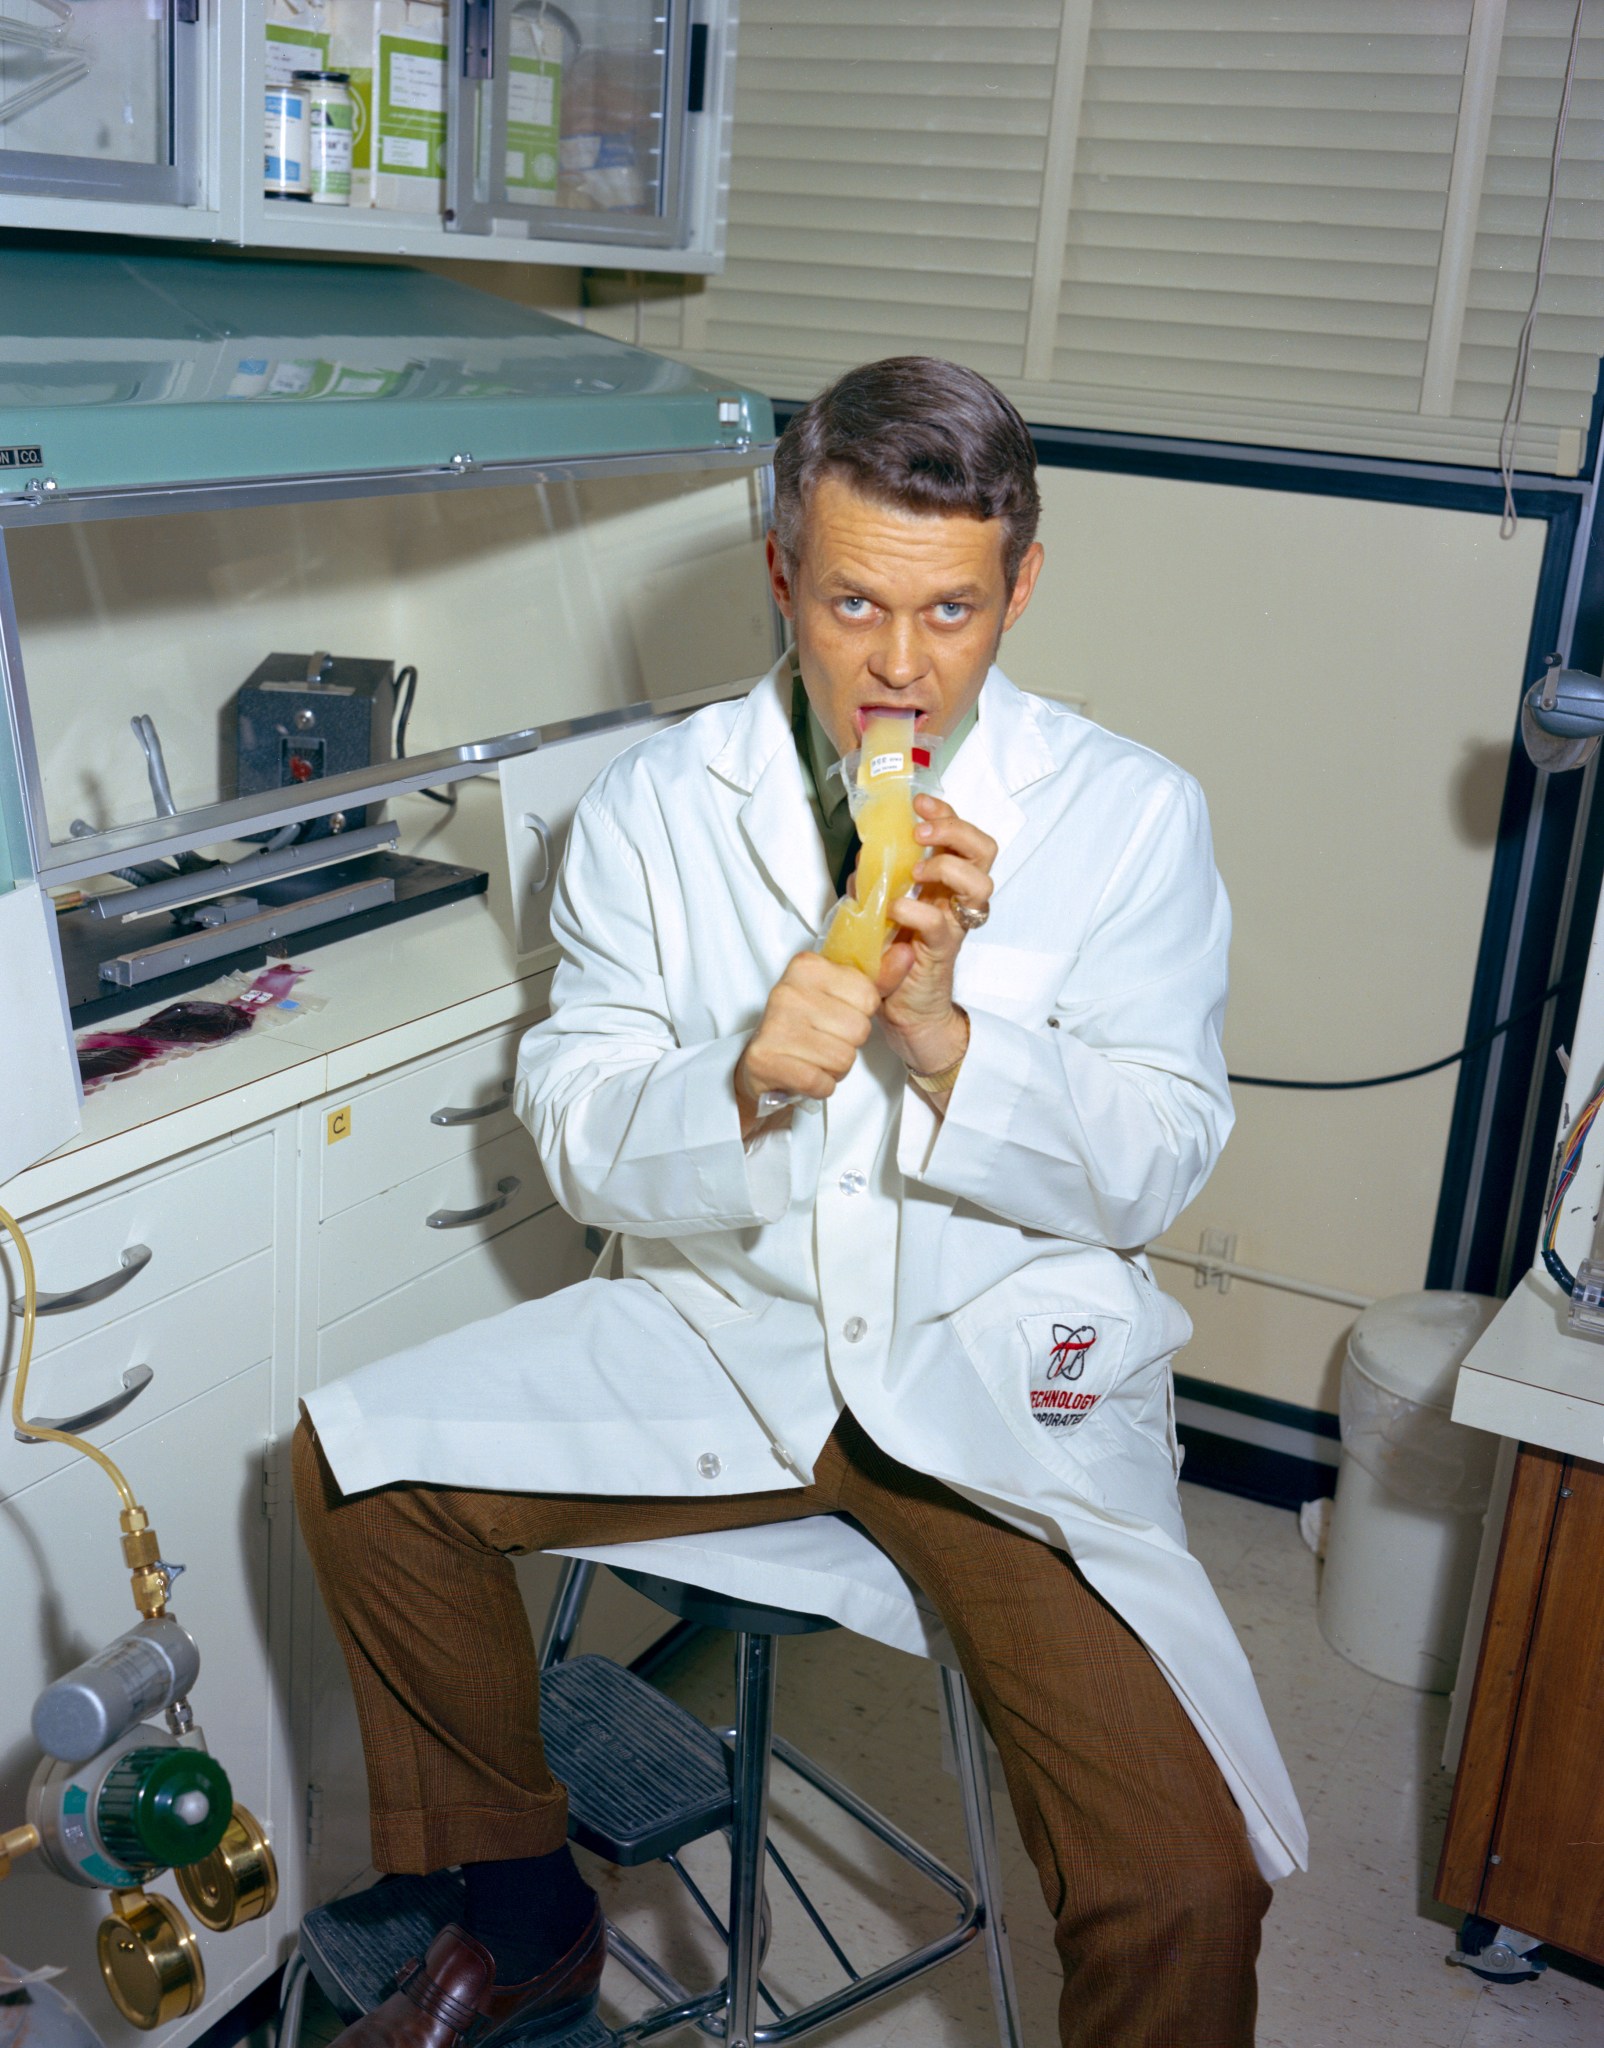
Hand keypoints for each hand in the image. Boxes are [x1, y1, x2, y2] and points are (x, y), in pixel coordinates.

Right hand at [735, 949, 880, 1139]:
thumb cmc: (805, 1025)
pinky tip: (805, 1073)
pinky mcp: (766, 1059)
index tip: (837, 1013)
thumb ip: (877, 978)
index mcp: (807, 965)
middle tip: (824, 1040)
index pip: (867, 995)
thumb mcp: (840, 994)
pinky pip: (821, 1082)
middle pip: (858, 1029)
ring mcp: (774, 1025)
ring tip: (815, 1056)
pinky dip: (820, 1085)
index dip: (861, 1013)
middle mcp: (788, 990)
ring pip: (843, 1058)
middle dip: (850, 1043)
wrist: (762, 1062)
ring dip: (836, 1067)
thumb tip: (907, 953)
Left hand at [874, 794, 995, 1074]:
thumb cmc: (896, 959)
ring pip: (980, 883)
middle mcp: (958, 899)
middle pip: (984, 849)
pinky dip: (919, 909)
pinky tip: (898, 908)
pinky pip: (942, 924)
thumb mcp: (880, 911)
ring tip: (917, 872)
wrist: (905, 1011)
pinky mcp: (943, 952)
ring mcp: (955, 924)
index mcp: (946, 882)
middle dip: (955, 831)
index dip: (947, 814)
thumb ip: (874, 885)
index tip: (920, 804)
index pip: (962, 836)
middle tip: (922, 833)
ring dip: (947, 866)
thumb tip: (861, 863)